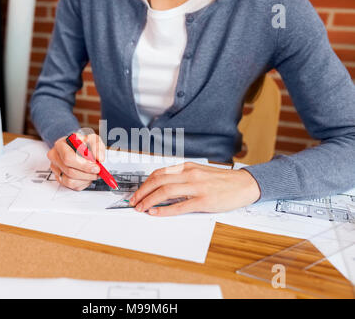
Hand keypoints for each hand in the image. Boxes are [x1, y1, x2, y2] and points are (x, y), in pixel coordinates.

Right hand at [47, 133, 105, 190]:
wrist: (80, 149)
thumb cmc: (84, 144)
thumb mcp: (93, 140)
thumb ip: (97, 147)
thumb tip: (99, 158)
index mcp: (60, 145)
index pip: (68, 157)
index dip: (83, 165)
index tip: (95, 166)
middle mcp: (55, 157)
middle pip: (69, 171)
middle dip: (87, 173)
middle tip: (97, 171)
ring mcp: (56, 169)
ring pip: (70, 181)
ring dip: (85, 179)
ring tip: (93, 174)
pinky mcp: (59, 178)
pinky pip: (71, 186)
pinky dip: (83, 183)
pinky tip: (87, 177)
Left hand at [129, 162, 260, 216]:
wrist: (245, 184)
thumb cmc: (222, 180)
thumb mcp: (200, 172)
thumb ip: (182, 177)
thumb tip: (162, 187)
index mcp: (188, 167)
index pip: (159, 173)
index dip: (145, 183)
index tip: (137, 192)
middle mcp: (190, 174)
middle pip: (158, 181)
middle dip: (142, 192)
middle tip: (133, 201)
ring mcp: (197, 187)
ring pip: (166, 192)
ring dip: (149, 200)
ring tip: (141, 208)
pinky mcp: (204, 201)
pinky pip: (180, 206)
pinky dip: (164, 210)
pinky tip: (155, 213)